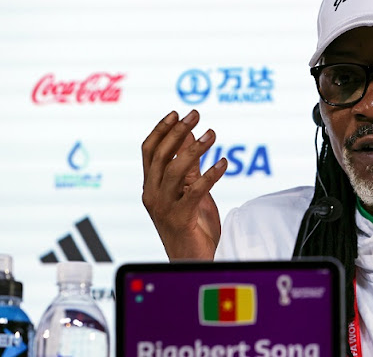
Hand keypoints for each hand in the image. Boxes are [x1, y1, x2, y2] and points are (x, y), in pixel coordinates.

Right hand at [141, 110, 226, 259]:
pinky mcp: (180, 218)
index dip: (161, 130)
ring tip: (212, 134)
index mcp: (151, 186)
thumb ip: (188, 164)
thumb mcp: (190, 189)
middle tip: (195, 115)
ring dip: (194, 149)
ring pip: (174, 170)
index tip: (177, 113)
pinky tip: (223, 163)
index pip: (149, 151)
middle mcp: (152, 195)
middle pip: (160, 156)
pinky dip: (210, 174)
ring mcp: (164, 207)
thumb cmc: (192, 225)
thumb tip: (189, 134)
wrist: (193, 259)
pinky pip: (194, 191)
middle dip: (177, 132)